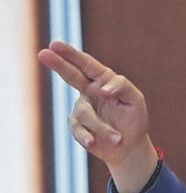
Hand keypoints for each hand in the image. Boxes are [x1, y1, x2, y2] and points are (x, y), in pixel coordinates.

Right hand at [38, 40, 158, 192]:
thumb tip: (101, 88)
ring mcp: (81, 109)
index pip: (87, 65)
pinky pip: (78, 129)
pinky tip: (94, 143)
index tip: (55, 45)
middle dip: (58, 64)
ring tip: (118, 139)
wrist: (130, 147)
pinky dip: (87, 136)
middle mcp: (89, 91)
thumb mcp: (136, 100)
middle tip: (42, 53)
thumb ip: (122, 87)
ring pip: (84, 113)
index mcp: (104, 81)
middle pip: (71, 75)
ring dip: (102, 128)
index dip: (71, 54)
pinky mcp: (77, 126)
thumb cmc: (134, 120)